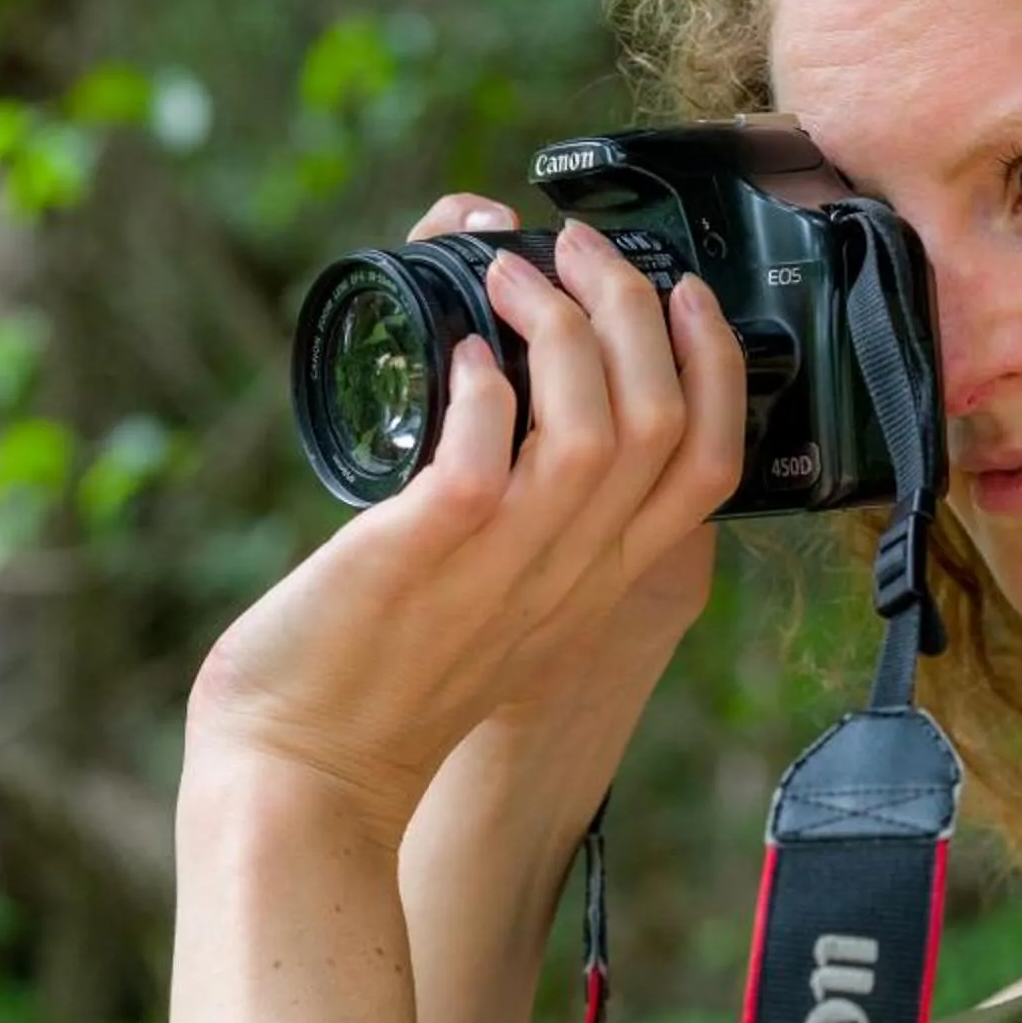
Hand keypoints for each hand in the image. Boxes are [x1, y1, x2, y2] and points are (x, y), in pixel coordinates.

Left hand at [185, 194, 745, 833]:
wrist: (304, 775)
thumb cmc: (380, 685)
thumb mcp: (500, 607)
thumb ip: (530, 530)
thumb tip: (518, 412)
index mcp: (598, 583)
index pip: (712, 461)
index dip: (716, 362)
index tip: (681, 291)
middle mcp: (569, 573)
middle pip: (668, 420)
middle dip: (638, 308)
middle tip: (578, 247)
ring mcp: (504, 562)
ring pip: (600, 425)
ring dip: (564, 324)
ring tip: (510, 271)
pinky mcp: (426, 549)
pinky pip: (486, 447)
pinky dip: (483, 381)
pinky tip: (459, 350)